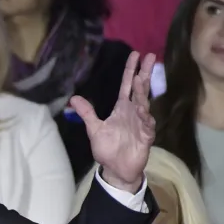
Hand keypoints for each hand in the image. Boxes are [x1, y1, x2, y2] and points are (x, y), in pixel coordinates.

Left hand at [71, 51, 156, 191]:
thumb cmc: (107, 149)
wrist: (117, 169)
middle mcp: (133, 112)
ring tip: (139, 79)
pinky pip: (147, 123)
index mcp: (122, 108)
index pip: (127, 86)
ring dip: (141, 92)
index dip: (130, 70)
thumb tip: (74, 98)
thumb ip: (87, 113)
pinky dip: (144, 116)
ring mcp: (141, 123)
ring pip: (143, 103)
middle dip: (145, 73)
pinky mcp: (146, 136)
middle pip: (140, 89)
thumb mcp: (94, 129)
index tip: (136, 54)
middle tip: (150, 56)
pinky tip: (142, 108)